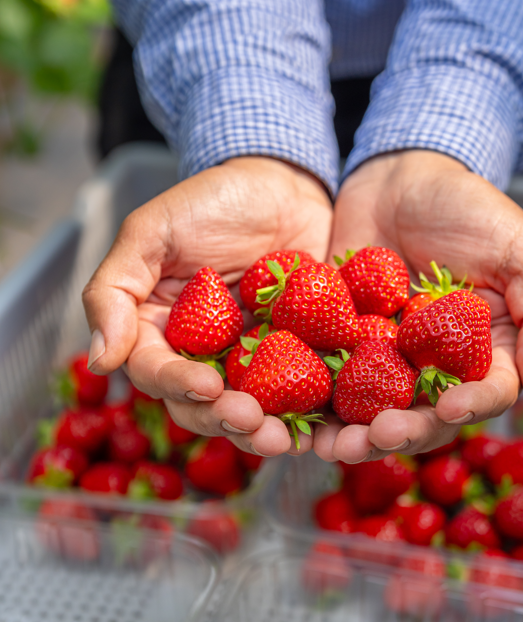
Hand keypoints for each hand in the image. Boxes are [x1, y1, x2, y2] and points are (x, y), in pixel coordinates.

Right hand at [83, 156, 332, 456]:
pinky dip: (312, 417)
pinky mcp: (298, 362)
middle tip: (252, 420)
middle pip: (204, 408)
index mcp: (161, 334)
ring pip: (253, 412)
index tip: (206, 386)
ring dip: (266, 431)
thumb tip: (99, 361)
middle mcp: (204, 358)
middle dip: (225, 420)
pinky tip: (324, 429)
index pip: (158, 374)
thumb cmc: (211, 201)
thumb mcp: (151, 231)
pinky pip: (303, 396)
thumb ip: (114, 290)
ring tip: (285, 437)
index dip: (178, 386)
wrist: (285, 184)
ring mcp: (253, 364)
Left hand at [314, 150, 522, 462]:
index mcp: (485, 355)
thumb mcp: (521, 252)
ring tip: (334, 446)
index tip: (450, 406)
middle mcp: (436, 370)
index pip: (484, 396)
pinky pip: (328, 383)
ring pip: (373, 413)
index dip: (469, 408)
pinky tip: (297, 419)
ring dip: (354, 436)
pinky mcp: (341, 349)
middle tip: (379, 435)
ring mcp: (386, 363)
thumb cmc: (469, 207)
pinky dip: (313, 405)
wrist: (398, 177)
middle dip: (402, 433)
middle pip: (424, 418)